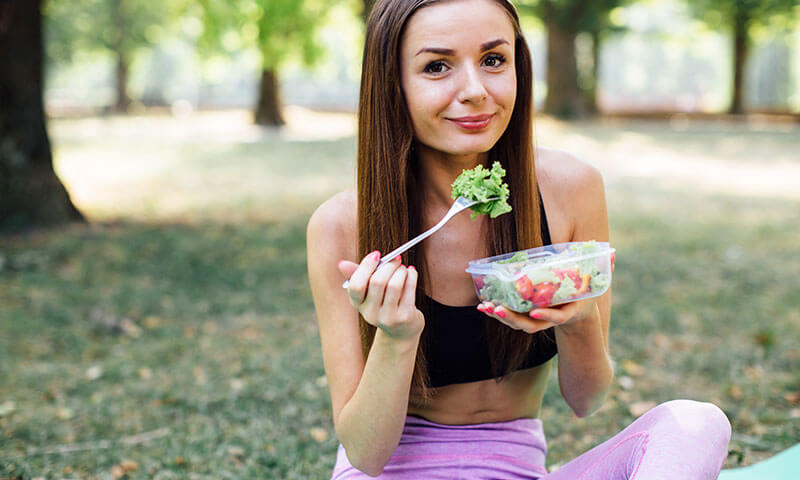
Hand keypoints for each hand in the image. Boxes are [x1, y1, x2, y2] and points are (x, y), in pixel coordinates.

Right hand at [338, 251, 423, 339]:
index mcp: (357, 304)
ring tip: (403, 269)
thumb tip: (341, 264)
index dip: (366, 267)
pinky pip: (409, 289)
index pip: (356, 285)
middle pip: (377, 282)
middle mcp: (370, 313)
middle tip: (396, 259)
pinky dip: (412, 276)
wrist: (402, 330)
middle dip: (389, 265)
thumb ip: (358, 275)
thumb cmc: (384, 302)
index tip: (377, 255)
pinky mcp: (405, 317)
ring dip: (401, 271)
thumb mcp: (369, 291)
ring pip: (394, 285)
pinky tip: (411, 273)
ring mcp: (388, 318)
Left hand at [478, 250, 615, 331]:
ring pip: (516, 323)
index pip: (557, 318)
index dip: (547, 317)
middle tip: (498, 309)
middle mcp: (550, 319)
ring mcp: (537, 321)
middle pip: (530, 325)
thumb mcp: (596, 284)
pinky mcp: (526, 317)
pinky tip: (482, 305)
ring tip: (484, 307)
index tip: (535, 312)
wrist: (577, 316)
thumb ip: (604, 270)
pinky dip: (496, 312)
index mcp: (568, 312)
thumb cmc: (584, 295)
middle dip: (513, 318)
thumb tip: (613, 255)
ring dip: (499, 316)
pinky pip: (510, 317)